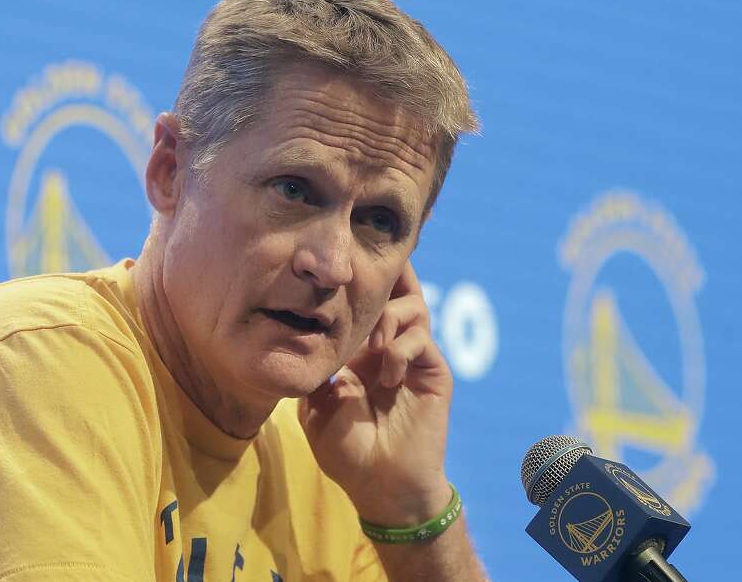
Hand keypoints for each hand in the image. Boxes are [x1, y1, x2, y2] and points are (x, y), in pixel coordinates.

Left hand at [299, 260, 453, 526]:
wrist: (380, 486)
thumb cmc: (345, 451)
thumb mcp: (316, 407)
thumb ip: (316, 367)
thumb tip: (308, 330)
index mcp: (357, 350)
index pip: (362, 302)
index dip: (357, 278)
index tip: (342, 254)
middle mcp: (387, 346)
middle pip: (396, 290)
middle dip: (386, 273)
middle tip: (368, 266)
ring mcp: (412, 357)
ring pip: (412, 305)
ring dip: (389, 315)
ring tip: (373, 345)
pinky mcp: (433, 372)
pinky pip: (421, 339)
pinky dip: (401, 348)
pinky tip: (387, 374)